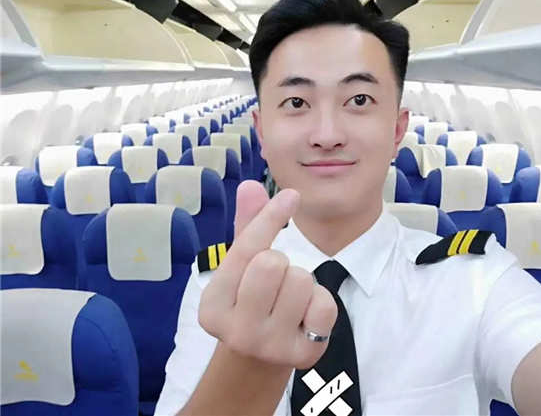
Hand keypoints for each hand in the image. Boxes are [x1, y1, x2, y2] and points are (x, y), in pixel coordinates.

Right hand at [198, 180, 336, 369]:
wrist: (260, 358)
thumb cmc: (251, 300)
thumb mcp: (241, 267)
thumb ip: (246, 227)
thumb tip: (250, 185)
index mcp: (212, 304)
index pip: (245, 250)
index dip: (270, 217)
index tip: (291, 195)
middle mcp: (236, 329)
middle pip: (272, 263)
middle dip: (282, 261)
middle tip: (276, 280)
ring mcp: (269, 345)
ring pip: (301, 280)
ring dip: (302, 281)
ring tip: (289, 299)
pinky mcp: (303, 354)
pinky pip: (324, 305)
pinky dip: (321, 302)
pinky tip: (306, 315)